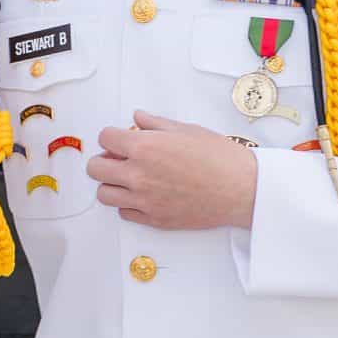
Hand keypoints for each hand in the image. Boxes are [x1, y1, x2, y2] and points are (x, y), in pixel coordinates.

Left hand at [89, 111, 260, 229]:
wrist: (242, 190)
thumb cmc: (220, 158)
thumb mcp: (187, 130)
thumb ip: (155, 124)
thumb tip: (137, 118)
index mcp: (144, 148)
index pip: (104, 138)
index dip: (112, 136)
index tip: (122, 139)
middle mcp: (138, 175)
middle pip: (95, 168)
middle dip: (104, 159)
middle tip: (120, 158)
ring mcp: (144, 200)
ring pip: (104, 194)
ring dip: (112, 184)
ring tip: (129, 178)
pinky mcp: (154, 219)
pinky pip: (124, 213)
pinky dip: (128, 205)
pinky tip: (143, 195)